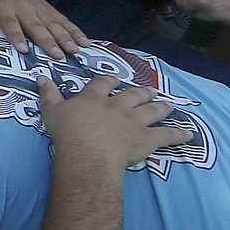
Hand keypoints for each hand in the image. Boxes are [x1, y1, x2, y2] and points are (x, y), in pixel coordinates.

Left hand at [0, 0, 88, 56]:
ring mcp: (39, 7)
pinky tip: (85, 42)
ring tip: (76, 50)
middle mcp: (24, 7)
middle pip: (36, 25)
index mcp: (3, 7)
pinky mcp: (49, 9)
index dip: (16, 35)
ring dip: (66, 36)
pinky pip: (64, 20)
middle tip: (59, 55)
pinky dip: (75, 30)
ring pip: (54, 23)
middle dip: (48, 40)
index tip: (23, 49)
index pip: (10, 22)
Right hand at [37, 72, 196, 171]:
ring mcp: (134, 121)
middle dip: (143, 92)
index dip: (110, 80)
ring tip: (168, 104)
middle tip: (150, 90)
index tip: (115, 78)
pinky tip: (189, 134)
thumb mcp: (52, 111)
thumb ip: (49, 94)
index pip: (104, 83)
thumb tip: (41, 76)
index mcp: (95, 98)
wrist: (88, 152)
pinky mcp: (147, 138)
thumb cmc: (68, 133)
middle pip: (134, 94)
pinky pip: (166, 135)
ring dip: (161, 107)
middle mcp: (117, 106)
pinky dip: (179, 134)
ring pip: (152, 111)